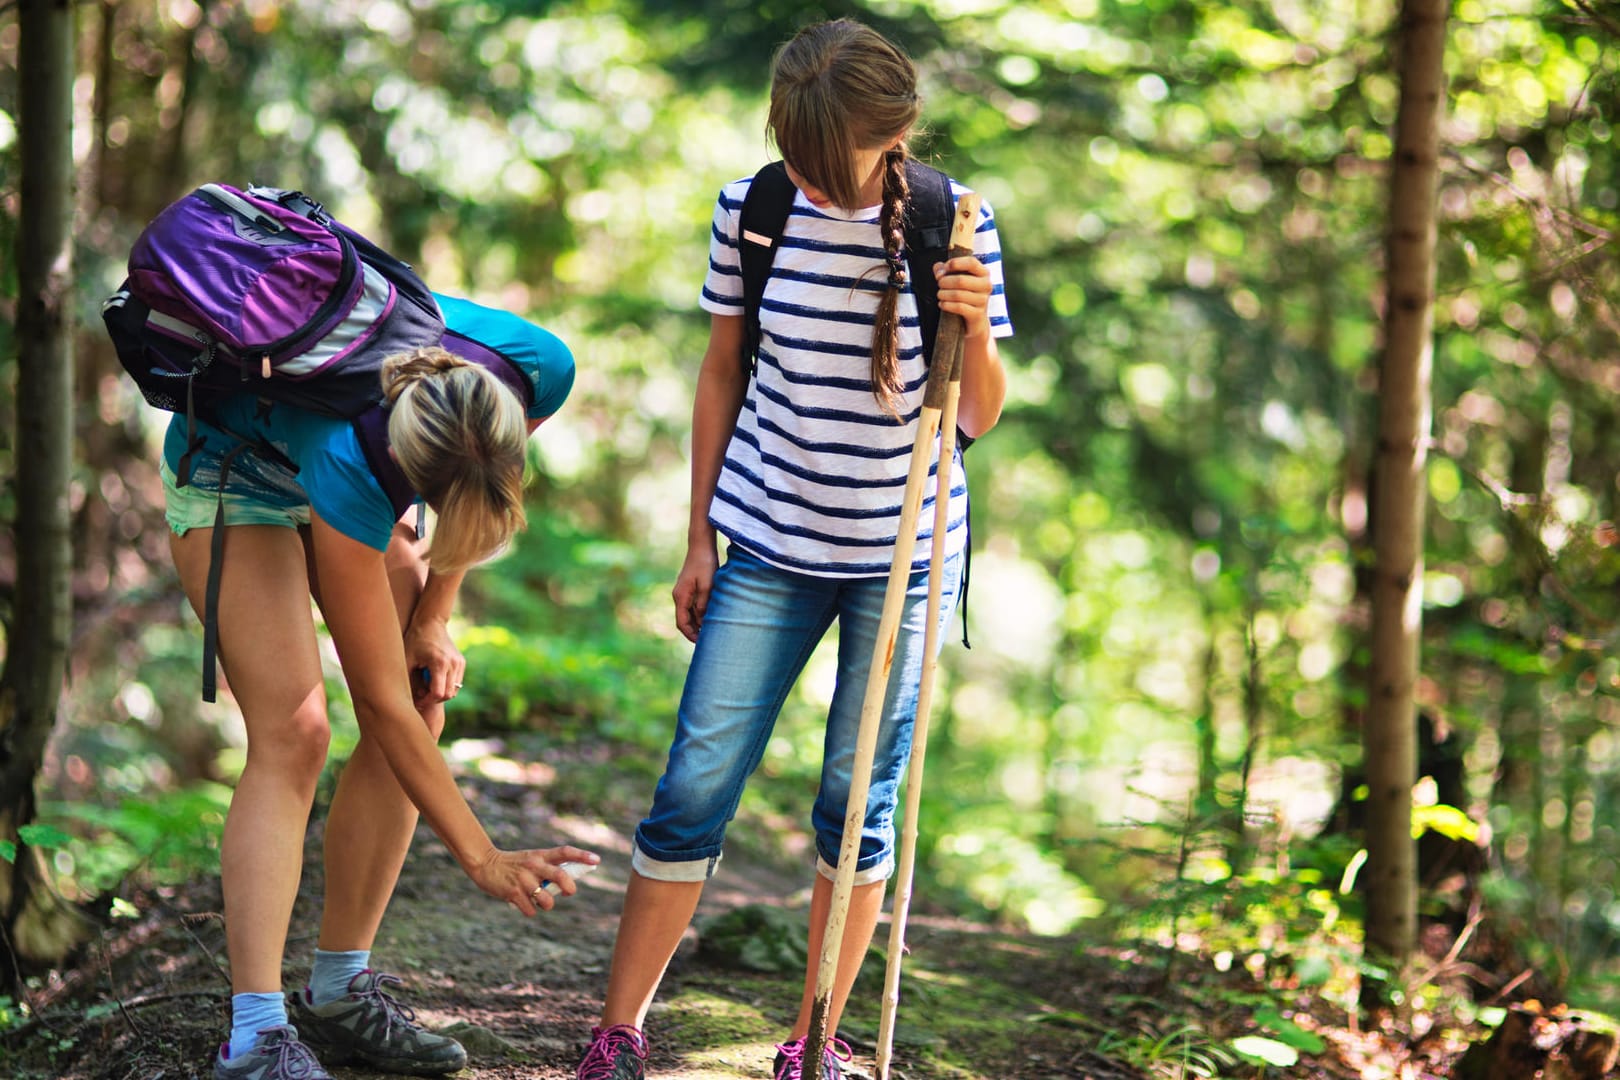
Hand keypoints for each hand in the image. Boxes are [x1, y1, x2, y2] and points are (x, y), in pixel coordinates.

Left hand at [405, 613, 464, 705]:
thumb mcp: (406, 660)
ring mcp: (459, 663)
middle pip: (448, 695)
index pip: (438, 694)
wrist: (431, 623)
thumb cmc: (415, 641)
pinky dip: (446, 686)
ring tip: (427, 687)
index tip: (417, 699)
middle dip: (434, 699)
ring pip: (454, 690)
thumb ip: (408, 680)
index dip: (427, 701)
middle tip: (421, 694)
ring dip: (441, 693)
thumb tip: (406, 699)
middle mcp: (453, 664)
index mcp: (440, 663)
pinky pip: (456, 683)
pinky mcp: (461, 663)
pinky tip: (434, 680)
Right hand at [467, 845, 601, 915]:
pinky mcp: (513, 893)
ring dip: (547, 905)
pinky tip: (524, 904)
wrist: (485, 864)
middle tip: (568, 893)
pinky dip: (531, 911)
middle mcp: (534, 866)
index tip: (597, 860)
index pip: (565, 852)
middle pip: (561, 877)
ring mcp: (523, 880)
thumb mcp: (531, 859)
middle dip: (569, 888)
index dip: (582, 856)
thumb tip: (567, 885)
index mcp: (540, 855)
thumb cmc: (513, 864)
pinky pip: (531, 910)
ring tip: (540, 901)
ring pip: (547, 900)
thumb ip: (548, 867)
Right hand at [673, 543, 719, 642]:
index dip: (691, 635)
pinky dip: (698, 614)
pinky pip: (691, 606)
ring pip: (687, 614)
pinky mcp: (688, 588)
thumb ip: (703, 604)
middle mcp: (679, 596)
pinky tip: (709, 617)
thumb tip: (701, 622)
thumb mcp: (707, 586)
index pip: (682, 623)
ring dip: (696, 623)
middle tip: (707, 641)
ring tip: (710, 631)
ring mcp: (682, 592)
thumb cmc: (705, 564)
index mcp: (681, 597)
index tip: (701, 643)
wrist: (701, 546)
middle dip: (693, 632)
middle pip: (683, 620)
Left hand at [934, 256, 992, 339]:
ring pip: (958, 295)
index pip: (971, 262)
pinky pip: (959, 307)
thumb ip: (945, 270)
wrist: (975, 321)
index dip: (955, 263)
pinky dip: (946, 305)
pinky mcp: (978, 314)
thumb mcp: (957, 279)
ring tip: (940, 294)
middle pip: (961, 280)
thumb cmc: (965, 295)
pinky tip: (942, 304)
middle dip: (945, 282)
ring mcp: (983, 300)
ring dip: (943, 294)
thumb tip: (938, 269)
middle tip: (939, 284)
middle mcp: (986, 285)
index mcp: (983, 273)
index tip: (944, 268)